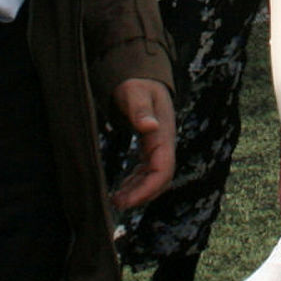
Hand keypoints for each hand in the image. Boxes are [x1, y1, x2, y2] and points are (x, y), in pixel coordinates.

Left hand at [108, 78, 177, 208]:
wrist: (141, 76)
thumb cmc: (136, 83)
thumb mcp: (135, 93)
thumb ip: (140, 109)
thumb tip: (150, 126)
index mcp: (163, 134)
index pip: (163, 169)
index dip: (148, 188)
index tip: (127, 200)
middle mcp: (164, 143)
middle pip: (160, 178)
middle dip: (142, 195)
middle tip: (117, 204)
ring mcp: (157, 146)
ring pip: (153, 177)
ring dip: (138, 192)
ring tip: (116, 201)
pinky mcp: (149, 147)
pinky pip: (146, 171)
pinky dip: (136, 183)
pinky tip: (122, 189)